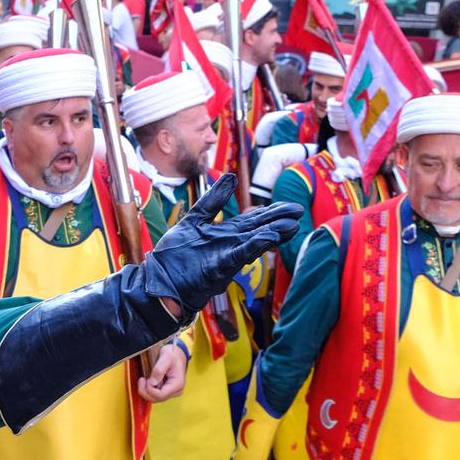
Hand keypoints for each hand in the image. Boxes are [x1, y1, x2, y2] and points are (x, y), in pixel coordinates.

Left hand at [138, 341, 187, 402]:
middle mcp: (176, 391)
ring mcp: (171, 392)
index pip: (161, 395)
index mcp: (178, 384)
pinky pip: (155, 395)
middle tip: (141, 379)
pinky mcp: (167, 391)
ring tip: (143, 380)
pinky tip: (146, 382)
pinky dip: (148, 390)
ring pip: (155, 399)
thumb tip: (152, 383)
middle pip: (157, 399)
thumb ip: (159, 370)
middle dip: (145, 391)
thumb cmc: (173, 355)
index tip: (145, 379)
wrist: (177, 354)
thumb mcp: (166, 357)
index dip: (150, 389)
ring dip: (145, 391)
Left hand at [140, 174, 302, 318]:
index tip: (291, 207)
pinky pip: (238, 256)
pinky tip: (266, 239)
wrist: (161, 282)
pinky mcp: (217, 268)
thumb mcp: (195, 220)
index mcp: (226, 233)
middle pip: (258, 229)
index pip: (254, 220)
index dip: (272, 213)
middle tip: (298, 212)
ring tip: (291, 226)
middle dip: (278, 221)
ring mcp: (225, 257)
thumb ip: (213, 201)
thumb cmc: (177, 255)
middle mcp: (230, 244)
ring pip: (253, 242)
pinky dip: (252, 248)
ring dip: (272, 234)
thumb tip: (231, 177)